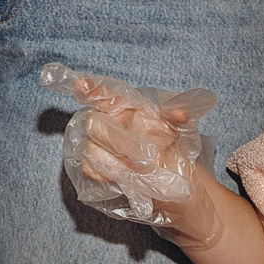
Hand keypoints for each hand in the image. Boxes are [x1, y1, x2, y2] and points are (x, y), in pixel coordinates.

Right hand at [40, 63, 222, 247]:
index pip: (103, 94)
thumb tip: (180, 113)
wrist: (174, 177)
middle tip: (147, 155)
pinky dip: (108, 174)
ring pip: (91, 148)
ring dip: (118, 162)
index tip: (82, 85)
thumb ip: (177, 115)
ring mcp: (96, 144)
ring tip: (145, 171)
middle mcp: (105, 121)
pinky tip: (126, 178)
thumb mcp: (181, 127)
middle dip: (118, 139)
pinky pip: (90, 168)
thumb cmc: (172, 144)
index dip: (91, 89)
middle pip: (94, 123)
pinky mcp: (94, 166)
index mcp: (123, 105)